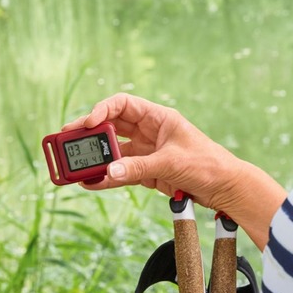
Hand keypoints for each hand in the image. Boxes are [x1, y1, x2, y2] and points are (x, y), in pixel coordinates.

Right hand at [62, 93, 285, 248]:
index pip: (123, 104)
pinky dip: (106, 177)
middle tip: (65, 140)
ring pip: (113, 151)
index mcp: (159, 118)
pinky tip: (90, 182)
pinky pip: (120, 172)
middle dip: (89, 133)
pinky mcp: (147, 172)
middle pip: (112, 127)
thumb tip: (107, 172)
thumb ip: (139, 167)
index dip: (103, 109)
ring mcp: (147, 152)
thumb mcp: (173, 163)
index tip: (89, 122)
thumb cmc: (208, 165)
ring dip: (94, 158)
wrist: (227, 188)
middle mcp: (150, 132)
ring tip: (72, 165)